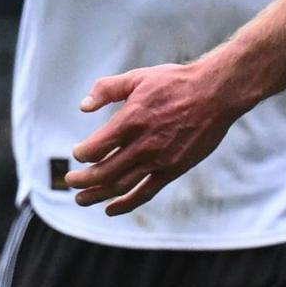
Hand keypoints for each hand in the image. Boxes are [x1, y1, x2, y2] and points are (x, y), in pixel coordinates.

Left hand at [65, 61, 246, 214]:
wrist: (215, 93)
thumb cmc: (175, 82)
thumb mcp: (138, 77)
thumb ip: (107, 89)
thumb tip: (83, 106)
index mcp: (130, 120)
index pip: (95, 148)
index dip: (82, 154)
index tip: (78, 154)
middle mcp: (142, 144)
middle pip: (103, 172)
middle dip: (82, 180)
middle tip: (70, 182)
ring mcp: (158, 160)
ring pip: (120, 186)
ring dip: (97, 195)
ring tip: (82, 199)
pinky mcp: (172, 169)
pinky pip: (145, 192)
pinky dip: (126, 204)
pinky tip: (111, 209)